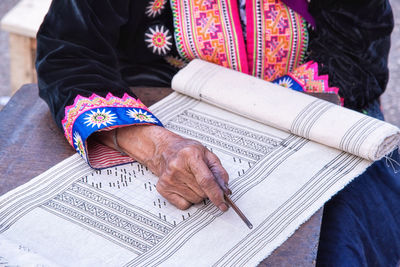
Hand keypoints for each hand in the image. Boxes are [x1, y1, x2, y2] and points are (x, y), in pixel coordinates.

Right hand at [98, 125, 229, 210]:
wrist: (159, 148)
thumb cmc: (185, 148)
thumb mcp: (204, 151)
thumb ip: (217, 168)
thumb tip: (226, 186)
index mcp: (190, 155)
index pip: (207, 180)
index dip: (218, 195)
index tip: (225, 205)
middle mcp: (177, 167)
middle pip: (202, 192)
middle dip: (208, 190)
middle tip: (201, 178)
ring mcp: (167, 179)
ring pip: (194, 199)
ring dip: (197, 193)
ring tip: (190, 178)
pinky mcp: (161, 188)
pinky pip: (183, 204)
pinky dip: (187, 198)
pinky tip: (182, 185)